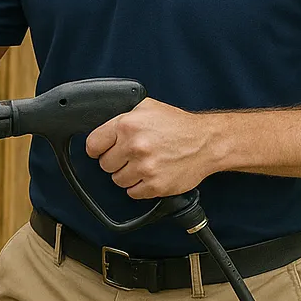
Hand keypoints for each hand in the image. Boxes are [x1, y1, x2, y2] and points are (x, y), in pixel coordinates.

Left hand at [84, 98, 217, 199]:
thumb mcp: (147, 108)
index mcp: (128, 125)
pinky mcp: (155, 186)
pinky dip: (140, 187)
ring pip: (117, 180)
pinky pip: (133, 193)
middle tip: (131, 155)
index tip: (101, 151)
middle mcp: (134, 146)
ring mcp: (145, 168)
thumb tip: (103, 127)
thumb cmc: (179, 125)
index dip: (97, 148)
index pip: (93, 145)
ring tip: (143, 164)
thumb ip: (123, 116)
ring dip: (127, 175)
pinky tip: (151, 174)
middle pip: (105, 164)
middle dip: (115, 161)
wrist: (207, 142)